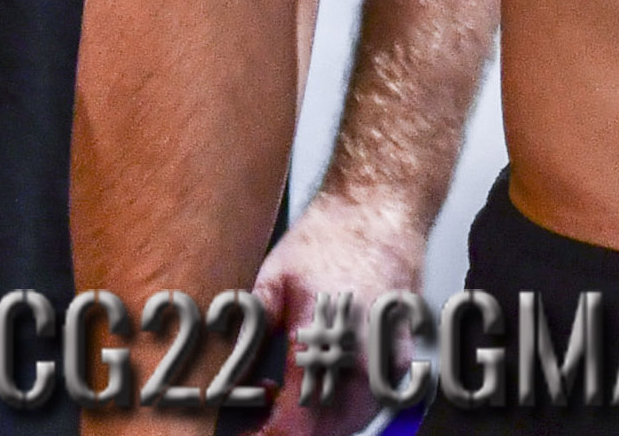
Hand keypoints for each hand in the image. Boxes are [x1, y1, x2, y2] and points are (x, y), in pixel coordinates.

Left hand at [254, 192, 425, 435]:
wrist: (379, 206)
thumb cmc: (331, 235)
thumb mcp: (271, 282)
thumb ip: (248, 338)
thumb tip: (220, 380)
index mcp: (322, 343)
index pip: (292, 426)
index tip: (245, 434)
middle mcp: (359, 358)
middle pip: (321, 431)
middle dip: (288, 429)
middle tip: (261, 413)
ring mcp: (384, 359)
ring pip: (349, 422)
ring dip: (318, 423)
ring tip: (287, 396)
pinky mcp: (398, 353)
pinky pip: (373, 401)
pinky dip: (346, 407)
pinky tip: (324, 384)